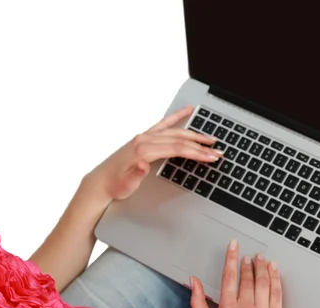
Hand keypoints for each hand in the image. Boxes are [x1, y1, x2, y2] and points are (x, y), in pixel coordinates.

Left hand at [83, 105, 220, 201]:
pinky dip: (176, 117)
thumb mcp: (126, 185)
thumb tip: (143, 165)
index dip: (197, 152)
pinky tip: (187, 111)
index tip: (212, 157)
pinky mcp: (143, 138)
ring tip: (211, 138)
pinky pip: (163, 124)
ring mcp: (143, 137)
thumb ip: (136, 175)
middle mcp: (144, 140)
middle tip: (218, 151)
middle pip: (179, 139)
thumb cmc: (114, 185)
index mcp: (143, 150)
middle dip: (201, 145)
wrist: (100, 184)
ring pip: (174, 131)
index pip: (177, 148)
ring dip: (194, 134)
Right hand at [190, 239, 283, 307]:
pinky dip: (276, 281)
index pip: (230, 277)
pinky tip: (274, 271)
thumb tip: (193, 280)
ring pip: (264, 284)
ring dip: (262, 268)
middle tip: (248, 255)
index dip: (231, 258)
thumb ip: (197, 301)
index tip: (234, 246)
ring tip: (261, 258)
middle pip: (248, 279)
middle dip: (248, 263)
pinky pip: (277, 296)